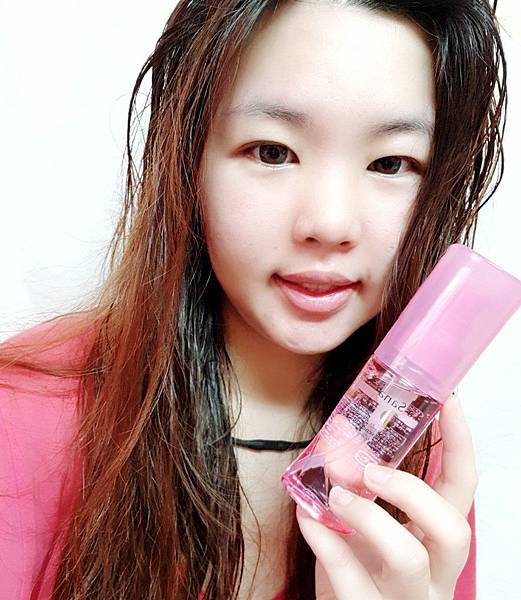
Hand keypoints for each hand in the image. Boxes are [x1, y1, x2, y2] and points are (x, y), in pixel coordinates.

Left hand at [296, 393, 476, 599]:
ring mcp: (403, 597)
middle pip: (453, 529)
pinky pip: (351, 578)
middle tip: (371, 471)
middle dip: (412, 490)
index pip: (462, 489)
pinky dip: (323, 540)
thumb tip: (339, 438)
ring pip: (407, 557)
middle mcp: (433, 572)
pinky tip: (307, 518)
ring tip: (335, 496)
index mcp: (436, 540)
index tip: (447, 401)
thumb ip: (357, 485)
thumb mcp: (364, 522)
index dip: (460, 443)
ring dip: (367, 515)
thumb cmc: (358, 565)